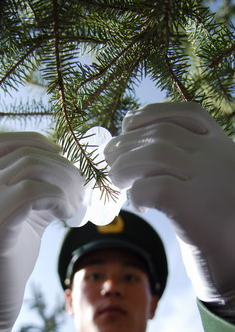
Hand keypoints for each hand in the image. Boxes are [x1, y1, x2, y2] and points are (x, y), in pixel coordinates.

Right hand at [0, 132, 83, 331]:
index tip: (63, 163)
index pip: (4, 141)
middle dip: (65, 168)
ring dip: (66, 182)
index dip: (40, 144)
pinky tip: (67, 214)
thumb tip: (68, 172)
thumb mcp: (18, 219)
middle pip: (27, 154)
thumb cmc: (5, 263)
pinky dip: (59, 198)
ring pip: (32, 168)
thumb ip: (33, 193)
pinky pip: (32, 192)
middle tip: (81, 192)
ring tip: (75, 204)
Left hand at [104, 102, 234, 313]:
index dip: (152, 113)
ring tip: (118, 181)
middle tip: (109, 158)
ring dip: (124, 166)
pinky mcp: (194, 206)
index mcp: (222, 146)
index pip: (189, 113)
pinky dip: (136, 194)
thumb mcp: (206, 179)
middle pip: (162, 133)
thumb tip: (126, 147)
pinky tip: (139, 206)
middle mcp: (217, 156)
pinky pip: (151, 187)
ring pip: (154, 155)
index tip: (128, 124)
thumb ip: (183, 159)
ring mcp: (208, 179)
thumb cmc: (213, 219)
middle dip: (126, 142)